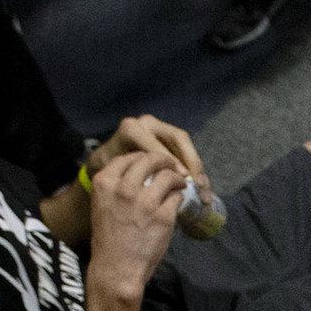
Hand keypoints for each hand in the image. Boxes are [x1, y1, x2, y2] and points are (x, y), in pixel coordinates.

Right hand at [87, 150, 185, 300]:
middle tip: (171, 165)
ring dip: (177, 177)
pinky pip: (176, 197)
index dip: (142, 157)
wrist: (117, 268)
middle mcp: (123, 188)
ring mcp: (144, 202)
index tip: (151, 161)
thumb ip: (115, 186)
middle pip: (150, 160)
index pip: (127, 157)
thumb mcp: (102, 205)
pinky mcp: (163, 216)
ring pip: (168, 176)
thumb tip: (136, 173)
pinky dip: (179, 197)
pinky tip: (178, 200)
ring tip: (180, 182)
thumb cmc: (109, 239)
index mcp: (105, 183)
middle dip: (163, 160)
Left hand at [88, 115, 209, 199]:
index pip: (156, 145)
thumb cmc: (108, 167)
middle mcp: (147, 124)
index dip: (172, 162)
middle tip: (199, 182)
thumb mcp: (114, 171)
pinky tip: (201, 185)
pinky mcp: (168, 137)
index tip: (184, 179)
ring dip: (197, 166)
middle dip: (191, 160)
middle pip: (178, 138)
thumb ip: (133, 173)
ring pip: (185, 144)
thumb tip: (158, 181)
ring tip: (203, 187)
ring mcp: (160, 128)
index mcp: (132, 129)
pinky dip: (194, 168)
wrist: (106, 160)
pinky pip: (185, 150)